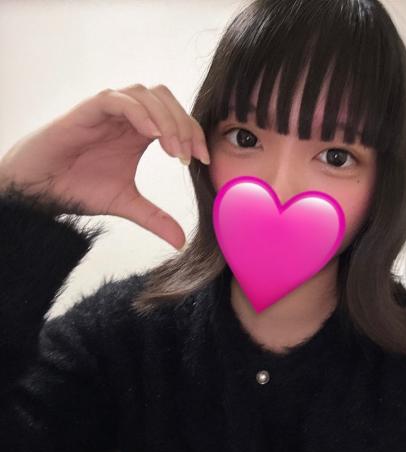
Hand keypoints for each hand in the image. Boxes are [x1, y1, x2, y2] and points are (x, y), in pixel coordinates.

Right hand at [0, 84, 210, 249]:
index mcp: (139, 133)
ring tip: (173, 151)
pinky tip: (152, 135)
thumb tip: (181, 242)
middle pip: (165, 100)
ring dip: (165, 119)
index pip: (176, 119)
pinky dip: (139, 113)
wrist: (41, 190)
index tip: (203, 160)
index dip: (194, 134)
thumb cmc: (79, 188)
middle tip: (189, 156)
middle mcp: (127, 117)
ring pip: (145, 94)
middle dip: (184, 124)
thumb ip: (155, 218)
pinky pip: (117, 100)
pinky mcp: (87, 111)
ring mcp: (108, 111)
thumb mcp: (127, 204)